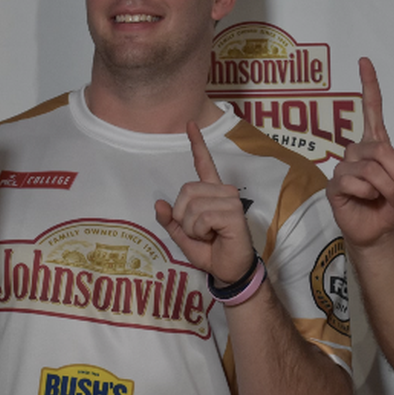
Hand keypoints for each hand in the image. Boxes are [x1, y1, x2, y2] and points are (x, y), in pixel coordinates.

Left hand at [155, 122, 255, 285]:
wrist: (229, 270)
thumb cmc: (210, 251)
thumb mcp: (184, 237)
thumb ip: (171, 221)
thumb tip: (159, 204)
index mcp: (212, 193)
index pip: (204, 163)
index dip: (197, 143)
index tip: (189, 123)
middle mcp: (223, 191)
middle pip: (186, 190)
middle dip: (182, 216)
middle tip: (198, 231)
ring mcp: (231, 200)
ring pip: (192, 205)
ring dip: (192, 227)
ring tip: (208, 235)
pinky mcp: (234, 213)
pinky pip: (202, 217)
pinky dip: (200, 231)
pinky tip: (214, 236)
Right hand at [328, 57, 393, 248]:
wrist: (379, 231)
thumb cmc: (393, 203)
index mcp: (376, 144)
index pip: (371, 110)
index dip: (369, 86)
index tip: (365, 61)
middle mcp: (357, 151)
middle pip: (379, 148)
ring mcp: (344, 167)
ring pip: (369, 168)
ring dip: (388, 186)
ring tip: (392, 200)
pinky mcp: (335, 185)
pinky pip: (354, 182)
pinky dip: (369, 193)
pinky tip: (369, 200)